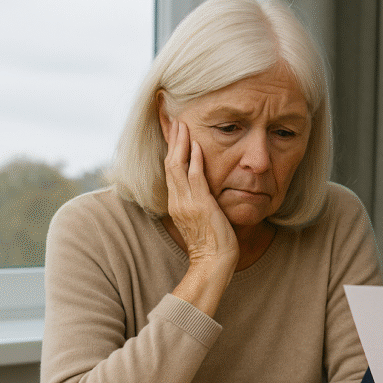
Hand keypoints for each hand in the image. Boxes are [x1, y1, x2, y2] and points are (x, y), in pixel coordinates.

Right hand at [164, 121, 238, 270]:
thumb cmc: (213, 244)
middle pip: (169, 162)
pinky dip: (195, 159)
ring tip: (182, 124)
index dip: (170, 148)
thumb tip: (205, 190)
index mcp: (177, 203)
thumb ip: (199, 202)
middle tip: (172, 119)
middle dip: (171, 139)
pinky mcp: (200, 205)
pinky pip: (195, 177)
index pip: (170, 169)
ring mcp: (186, 203)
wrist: (213, 263)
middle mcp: (177, 200)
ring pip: (178, 166)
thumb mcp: (202, 219)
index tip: (171, 130)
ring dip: (181, 143)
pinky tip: (197, 145)